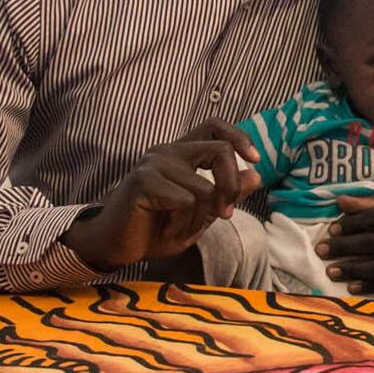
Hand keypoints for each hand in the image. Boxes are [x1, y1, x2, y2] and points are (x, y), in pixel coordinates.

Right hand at [61, 122, 254, 269]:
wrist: (117, 246)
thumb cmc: (157, 229)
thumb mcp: (201, 213)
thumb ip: (226, 194)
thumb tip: (256, 174)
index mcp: (182, 153)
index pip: (215, 126)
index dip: (239, 137)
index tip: (254, 160)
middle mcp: (167, 151)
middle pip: (220, 151)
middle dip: (231, 187)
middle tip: (225, 214)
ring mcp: (154, 164)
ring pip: (204, 188)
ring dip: (201, 219)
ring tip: (182, 230)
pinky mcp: (143, 181)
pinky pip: (185, 202)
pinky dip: (184, 224)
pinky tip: (169, 231)